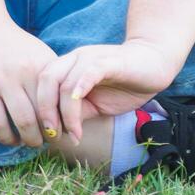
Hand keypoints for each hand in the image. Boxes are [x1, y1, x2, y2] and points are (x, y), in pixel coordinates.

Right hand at [0, 19, 59, 147]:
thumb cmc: (17, 47)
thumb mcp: (40, 55)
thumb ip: (54, 79)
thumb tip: (72, 108)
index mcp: (43, 65)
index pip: (61, 101)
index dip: (67, 121)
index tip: (68, 131)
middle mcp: (25, 73)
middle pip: (45, 114)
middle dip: (50, 134)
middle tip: (51, 140)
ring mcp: (2, 81)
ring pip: (23, 122)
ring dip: (30, 140)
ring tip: (33, 142)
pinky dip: (7, 138)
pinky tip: (12, 139)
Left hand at [36, 39, 176, 144]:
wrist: (154, 64)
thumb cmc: (125, 84)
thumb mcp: (95, 104)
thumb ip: (76, 112)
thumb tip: (57, 132)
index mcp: (69, 67)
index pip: (42, 85)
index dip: (39, 111)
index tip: (47, 135)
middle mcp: (75, 59)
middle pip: (46, 80)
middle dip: (44, 110)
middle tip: (53, 135)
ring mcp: (91, 58)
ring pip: (64, 82)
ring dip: (65, 113)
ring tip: (74, 133)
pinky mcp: (109, 62)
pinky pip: (88, 73)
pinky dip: (79, 90)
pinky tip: (79, 109)